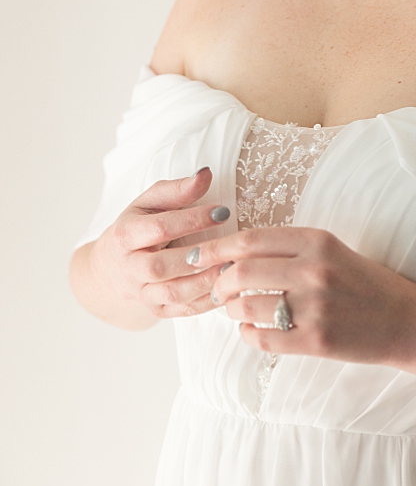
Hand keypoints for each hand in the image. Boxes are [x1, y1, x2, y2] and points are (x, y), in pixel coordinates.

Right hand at [89, 168, 231, 318]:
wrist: (112, 268)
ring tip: (233, 268)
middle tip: (230, 246)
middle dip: (196, 257)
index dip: (191, 220)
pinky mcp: (156, 310)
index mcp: (125, 236)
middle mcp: (130, 268)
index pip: (158, 228)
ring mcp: (142, 292)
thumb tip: (206, 174)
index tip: (223, 211)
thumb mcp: (151, 203)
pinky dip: (206, 304)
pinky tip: (229, 291)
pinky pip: (181, 311)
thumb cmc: (140, 226)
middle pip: (159, 266)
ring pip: (170, 293)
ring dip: (204, 283)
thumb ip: (177, 190)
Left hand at [197, 226, 415, 364]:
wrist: (407, 320)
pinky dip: (248, 334)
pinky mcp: (315, 341)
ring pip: (246, 306)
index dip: (216, 246)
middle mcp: (315, 271)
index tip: (198, 254)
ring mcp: (315, 308)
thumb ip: (291, 249)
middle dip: (220, 282)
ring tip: (238, 310)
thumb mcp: (335, 252)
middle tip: (218, 289)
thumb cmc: (367, 284)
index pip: (251, 239)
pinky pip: (261, 338)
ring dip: (233, 309)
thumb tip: (234, 254)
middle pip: (241, 271)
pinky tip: (254, 329)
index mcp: (319, 242)